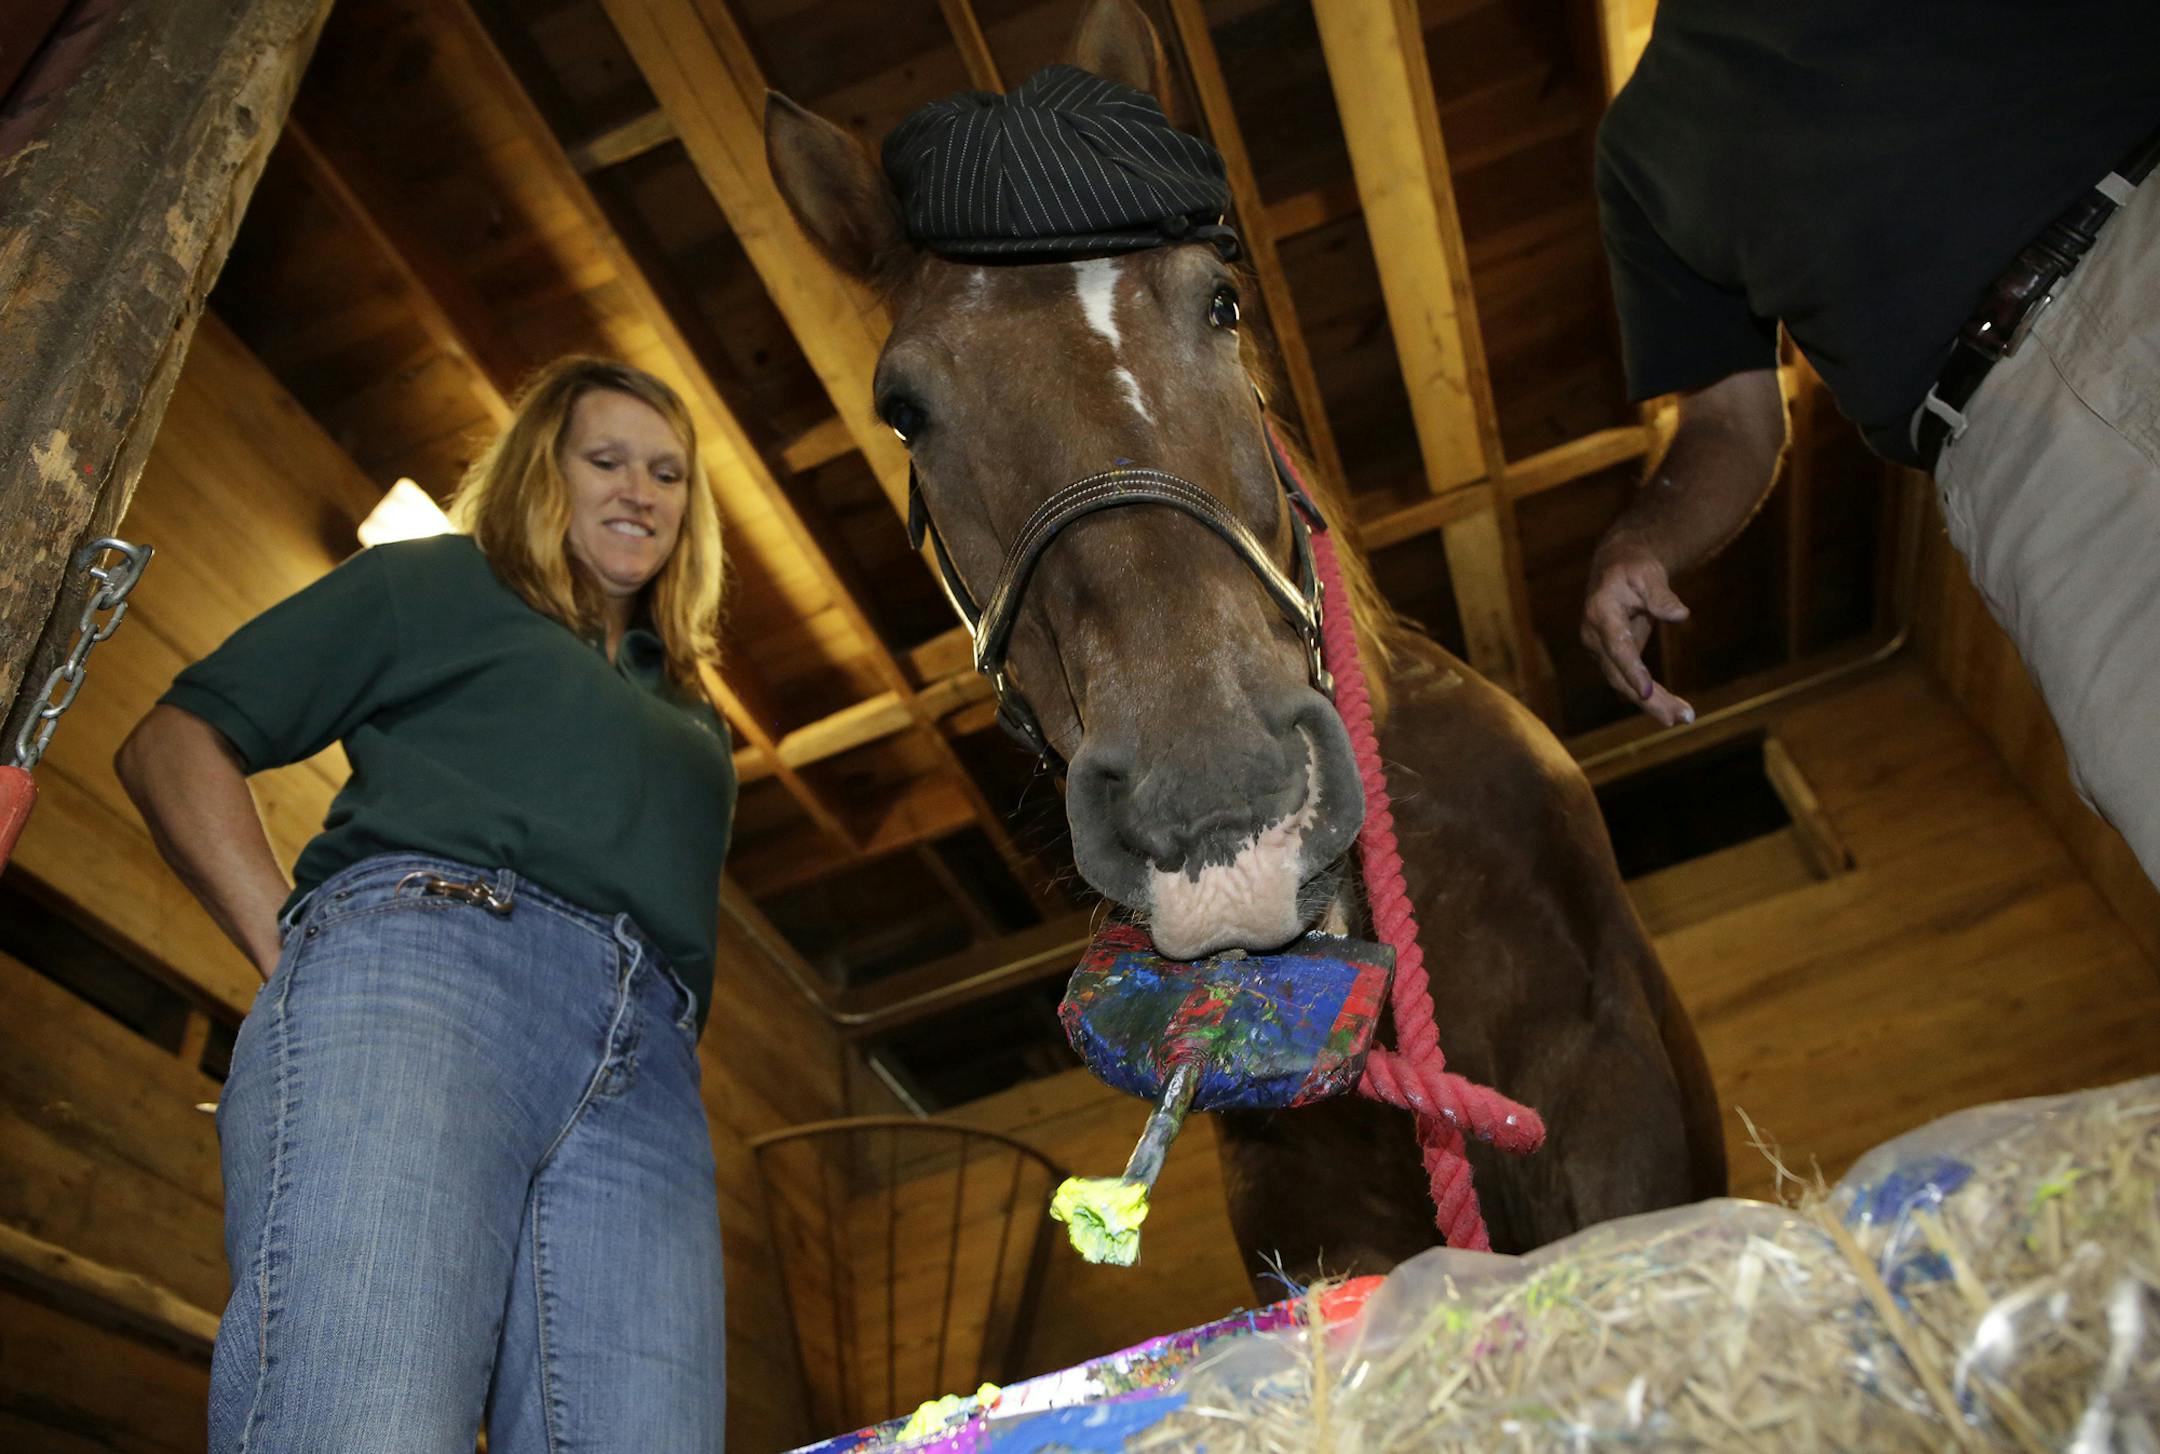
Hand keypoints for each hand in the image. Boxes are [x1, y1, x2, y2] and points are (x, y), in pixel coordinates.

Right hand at [1581, 545, 1696, 727]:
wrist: (1616, 568)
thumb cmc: (1634, 567)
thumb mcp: (1649, 573)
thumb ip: (1661, 595)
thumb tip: (1680, 614)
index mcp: (1601, 612)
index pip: (1617, 646)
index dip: (1631, 670)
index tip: (1647, 692)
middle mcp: (1594, 636)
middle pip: (1619, 675)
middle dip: (1648, 699)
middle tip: (1678, 717)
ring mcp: (1601, 650)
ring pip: (1623, 684)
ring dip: (1652, 703)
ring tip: (1683, 717)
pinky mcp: (1613, 659)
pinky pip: (1629, 682)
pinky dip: (1651, 697)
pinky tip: (1673, 710)